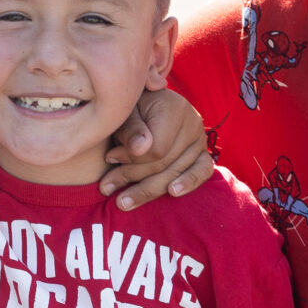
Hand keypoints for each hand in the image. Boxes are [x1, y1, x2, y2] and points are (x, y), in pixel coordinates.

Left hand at [98, 89, 214, 209]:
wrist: (142, 104)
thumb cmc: (129, 107)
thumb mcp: (125, 112)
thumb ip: (131, 129)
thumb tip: (140, 149)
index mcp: (175, 108)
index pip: (155, 149)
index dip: (130, 159)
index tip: (108, 158)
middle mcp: (193, 123)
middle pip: (163, 164)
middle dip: (132, 177)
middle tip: (105, 188)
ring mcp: (200, 140)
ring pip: (175, 173)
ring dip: (147, 190)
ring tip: (122, 202)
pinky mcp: (202, 153)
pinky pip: (202, 172)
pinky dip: (188, 183)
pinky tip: (173, 192)